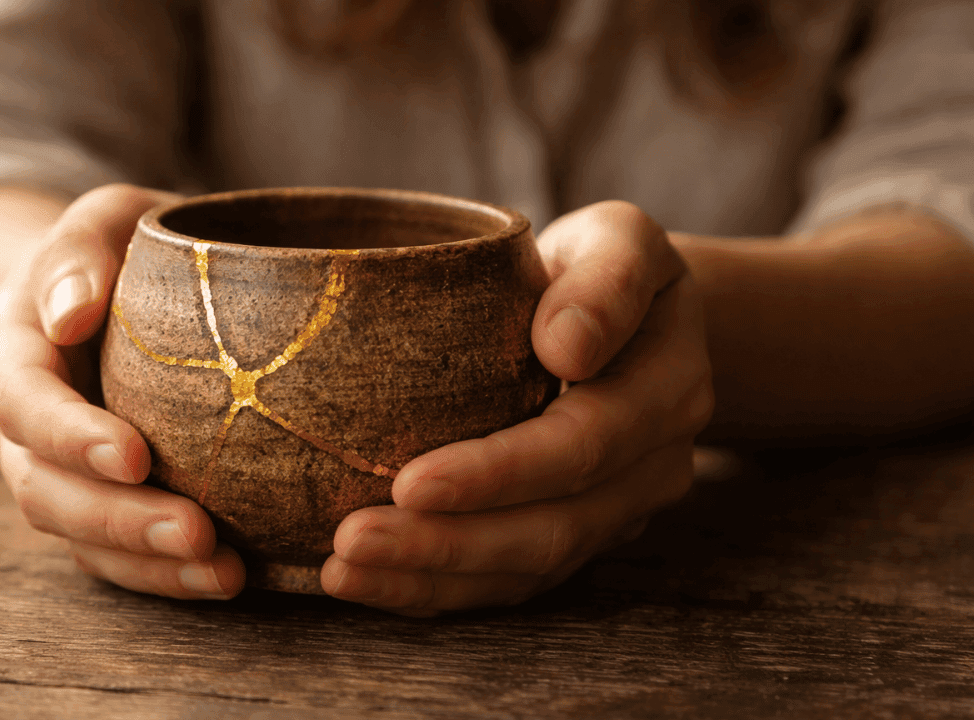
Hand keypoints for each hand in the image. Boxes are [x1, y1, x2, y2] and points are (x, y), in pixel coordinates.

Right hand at [0, 184, 246, 599]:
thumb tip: (69, 313)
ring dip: (146, 561)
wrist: (121, 286)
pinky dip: (164, 575)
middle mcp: (21, 423)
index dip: (69, 435)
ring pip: (78, 535)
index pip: (21, 400)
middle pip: (43, 489)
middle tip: (197, 532)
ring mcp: (57, 470)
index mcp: (12, 347)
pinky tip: (226, 578)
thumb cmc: (121, 244)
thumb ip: (79, 248)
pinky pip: (116, 555)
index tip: (135, 455)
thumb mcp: (103, 218)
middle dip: (116, 518)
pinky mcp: (100, 501)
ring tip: (225, 573)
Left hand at [322, 201, 713, 614]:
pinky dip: (437, 588)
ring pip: (526, 568)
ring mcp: (614, 512)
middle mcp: (649, 469)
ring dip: (431, 578)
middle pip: (550, 529)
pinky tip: (370, 582)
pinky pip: (508, 577)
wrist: (627, 316)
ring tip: (342, 573)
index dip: (499, 474)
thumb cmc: (602, 265)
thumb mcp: (622, 239)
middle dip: (447, 544)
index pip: (581, 447)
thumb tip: (565, 345)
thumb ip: (608, 281)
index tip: (411, 484)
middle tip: (351, 544)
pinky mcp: (573, 534)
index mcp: (665, 391)